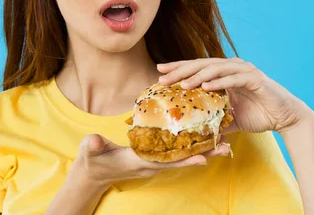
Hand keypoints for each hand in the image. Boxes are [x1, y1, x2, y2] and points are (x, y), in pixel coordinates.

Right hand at [70, 134, 231, 188]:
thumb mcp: (90, 152)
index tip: (202, 157)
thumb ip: (93, 146)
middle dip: (201, 155)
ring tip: (222, 143)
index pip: (163, 161)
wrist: (93, 173)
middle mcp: (149, 164)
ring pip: (181, 157)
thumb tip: (94, 141)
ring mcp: (152, 162)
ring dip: (201, 151)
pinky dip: (190, 148)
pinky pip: (175, 153)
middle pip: (179, 160)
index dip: (182, 159)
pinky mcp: (153, 158)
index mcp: (137, 161)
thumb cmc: (92, 160)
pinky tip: (202, 140)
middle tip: (223, 148)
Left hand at [157, 58, 313, 134]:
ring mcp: (244, 71)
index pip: (196, 68)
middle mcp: (232, 67)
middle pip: (201, 65)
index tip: (159, 72)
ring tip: (181, 84)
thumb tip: (195, 134)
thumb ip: (214, 120)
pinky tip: (205, 86)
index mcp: (224, 72)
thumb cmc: (258, 114)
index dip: (178, 68)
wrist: (285, 118)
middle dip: (180, 70)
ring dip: (197, 75)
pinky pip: (234, 78)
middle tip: (162, 76)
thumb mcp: (230, 118)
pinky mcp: (255, 79)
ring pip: (215, 69)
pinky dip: (219, 81)